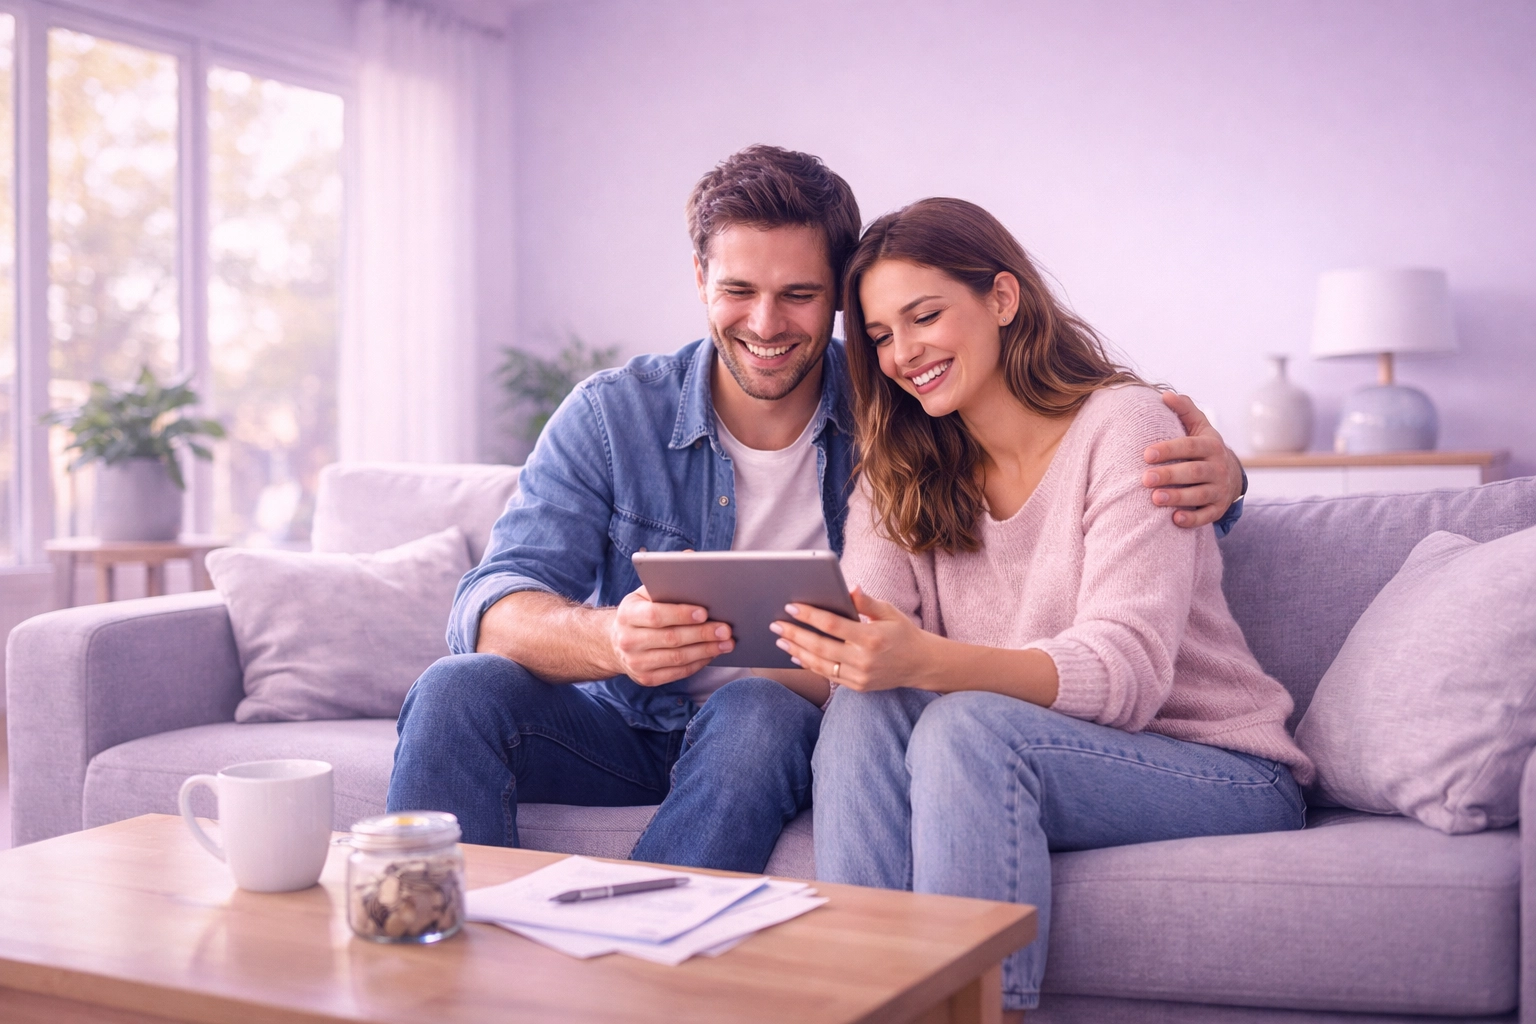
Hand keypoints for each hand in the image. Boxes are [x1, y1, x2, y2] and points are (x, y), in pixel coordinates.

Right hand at [609, 586, 733, 686]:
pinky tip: (713, 653)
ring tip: (727, 643)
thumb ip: (667, 576)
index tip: (704, 612)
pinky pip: (678, 673)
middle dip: (702, 634)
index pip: (655, 615)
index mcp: (627, 614)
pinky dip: (699, 663)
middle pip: (671, 639)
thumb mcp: (646, 592)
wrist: (617, 642)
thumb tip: (692, 556)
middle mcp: (628, 640)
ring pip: (677, 658)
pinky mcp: (646, 678)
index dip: (680, 614)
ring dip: (706, 650)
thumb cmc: (641, 611)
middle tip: (726, 629)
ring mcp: (636, 662)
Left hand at [769, 587, 936, 691]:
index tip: (791, 607)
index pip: (832, 625)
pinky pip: (828, 675)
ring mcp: (860, 676)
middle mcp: (864, 659)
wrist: (921, 664)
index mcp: (871, 637)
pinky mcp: (857, 686)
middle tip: (775, 624)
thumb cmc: (903, 633)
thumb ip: (866, 602)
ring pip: (820, 664)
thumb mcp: (889, 612)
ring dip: (797, 651)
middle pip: (820, 646)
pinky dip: (810, 665)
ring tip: (781, 639)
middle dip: (795, 634)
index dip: (810, 615)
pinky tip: (797, 654)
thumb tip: (850, 587)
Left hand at [1142, 392, 1243, 528]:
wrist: (1231, 474)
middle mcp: (1218, 468)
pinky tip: (1175, 520)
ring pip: (1200, 495)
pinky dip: (1193, 519)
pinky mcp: (1218, 509)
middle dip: (1170, 475)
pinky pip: (1207, 516)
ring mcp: (1220, 490)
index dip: (1169, 450)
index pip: (1190, 446)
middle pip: (1194, 472)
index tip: (1146, 454)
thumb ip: (1184, 410)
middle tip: (1145, 478)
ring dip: (1178, 497)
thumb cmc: (1204, 448)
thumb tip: (1165, 395)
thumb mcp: (1199, 427)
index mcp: (1211, 446)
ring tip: (1155, 498)